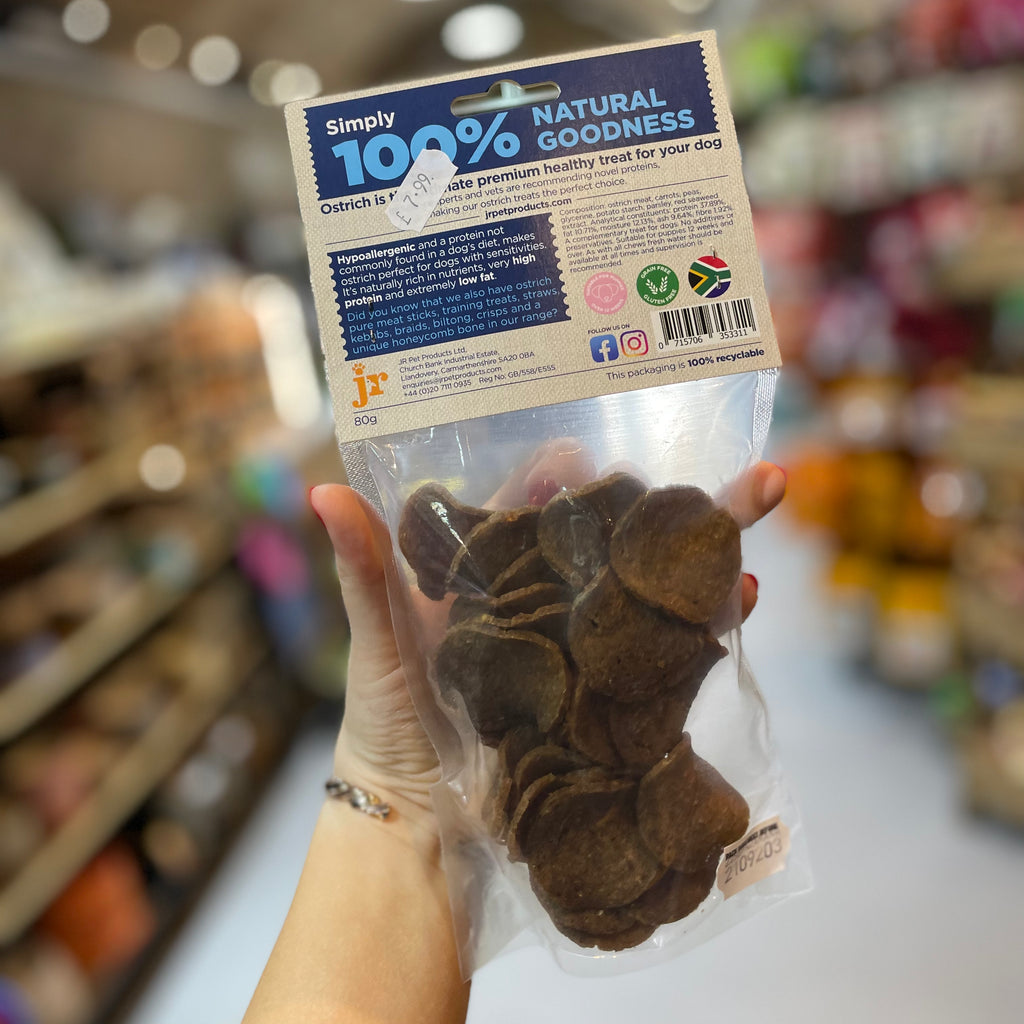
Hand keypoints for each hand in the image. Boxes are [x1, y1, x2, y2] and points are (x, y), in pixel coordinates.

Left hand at [310, 459, 785, 835]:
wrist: (423, 835)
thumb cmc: (388, 729)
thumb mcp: (379, 645)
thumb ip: (364, 573)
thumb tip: (322, 493)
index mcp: (489, 581)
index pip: (532, 511)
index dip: (563, 478)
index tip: (592, 454)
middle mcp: (543, 608)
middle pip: (607, 544)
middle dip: (661, 506)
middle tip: (711, 473)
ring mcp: (584, 654)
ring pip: (650, 591)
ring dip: (703, 552)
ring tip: (753, 502)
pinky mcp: (614, 702)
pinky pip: (669, 656)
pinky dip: (710, 626)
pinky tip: (744, 598)